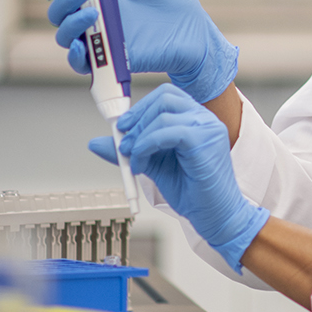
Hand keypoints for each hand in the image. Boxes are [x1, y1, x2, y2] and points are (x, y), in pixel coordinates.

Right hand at [45, 0, 238, 102]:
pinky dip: (76, 56)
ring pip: (65, 38)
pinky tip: (82, 46)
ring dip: (70, 25)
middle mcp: (94, 18)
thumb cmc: (169, 2)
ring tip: (92, 15)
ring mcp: (101, 40)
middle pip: (59, 13)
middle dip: (64, 0)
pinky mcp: (111, 61)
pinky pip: (82, 64)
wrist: (194, 32)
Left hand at [112, 85, 269, 271]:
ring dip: (139, 136)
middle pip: (164, 97)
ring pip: (163, 113)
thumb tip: (97, 143)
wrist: (215, 215)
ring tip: (133, 159)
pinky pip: (168, 131)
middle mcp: (204, 119)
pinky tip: (142, 164)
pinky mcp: (205, 141)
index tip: (122, 127)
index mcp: (195, 120)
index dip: (140, 108)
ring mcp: (208, 127)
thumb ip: (130, 151)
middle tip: (123, 143)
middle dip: (136, 118)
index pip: (166, 96)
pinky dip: (147, 145)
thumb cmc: (193, 192)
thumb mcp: (154, 165)